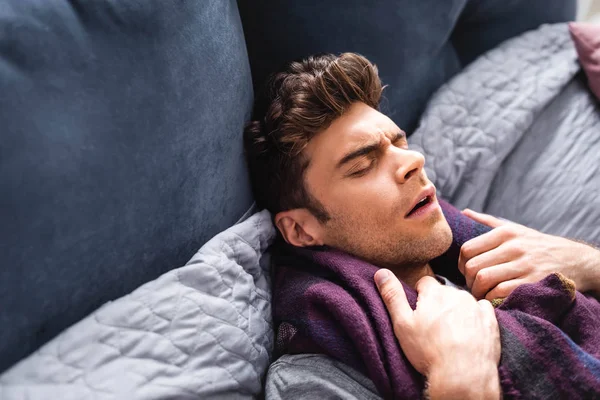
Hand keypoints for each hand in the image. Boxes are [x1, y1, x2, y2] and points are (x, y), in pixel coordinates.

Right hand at [374, 270, 499, 397]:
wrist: (462, 374)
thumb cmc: (429, 350)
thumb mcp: (402, 323)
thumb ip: (392, 295)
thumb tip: (381, 272)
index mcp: (434, 293)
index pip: (424, 283)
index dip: (419, 296)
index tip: (418, 312)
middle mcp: (457, 294)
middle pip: (444, 292)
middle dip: (438, 304)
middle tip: (432, 326)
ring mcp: (476, 306)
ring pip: (462, 301)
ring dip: (456, 311)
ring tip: (450, 334)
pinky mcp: (490, 321)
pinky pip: (482, 311)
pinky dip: (476, 318)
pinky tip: (469, 333)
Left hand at [460, 209, 599, 299]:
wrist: (575, 260)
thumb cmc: (537, 245)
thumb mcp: (516, 228)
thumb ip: (488, 222)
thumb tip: (464, 212)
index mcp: (505, 233)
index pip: (468, 249)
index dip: (461, 264)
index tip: (466, 272)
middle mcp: (513, 247)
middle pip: (473, 266)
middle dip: (468, 280)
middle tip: (472, 286)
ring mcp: (524, 265)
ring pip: (484, 279)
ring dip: (477, 291)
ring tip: (481, 294)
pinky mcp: (532, 282)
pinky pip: (500, 292)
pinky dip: (491, 298)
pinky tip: (494, 299)